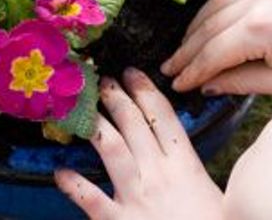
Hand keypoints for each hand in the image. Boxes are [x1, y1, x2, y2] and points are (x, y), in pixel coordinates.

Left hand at [55, 68, 222, 219]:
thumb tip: (177, 148)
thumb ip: (191, 170)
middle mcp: (160, 175)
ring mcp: (137, 198)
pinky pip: (92, 199)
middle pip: (135, 125)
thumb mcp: (212, 195)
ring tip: (85, 107)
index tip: (133, 73)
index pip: (164, 118)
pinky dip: (74, 185)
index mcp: (185, 167)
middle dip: (117, 98)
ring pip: (113, 148)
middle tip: (103, 79)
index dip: (146, 92)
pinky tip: (59, 172)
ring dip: (97, 124)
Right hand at [161, 0, 271, 97]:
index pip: (212, 53)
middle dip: (187, 51)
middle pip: (207, 27)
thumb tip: (205, 86)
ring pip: (214, 3)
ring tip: (186, 46)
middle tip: (170, 68)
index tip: (176, 84)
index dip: (191, 72)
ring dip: (197, 25)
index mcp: (260, 27)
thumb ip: (237, 82)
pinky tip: (211, 12)